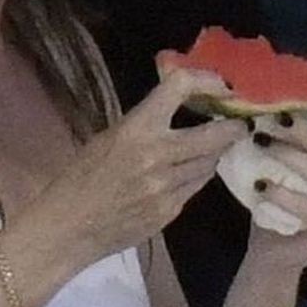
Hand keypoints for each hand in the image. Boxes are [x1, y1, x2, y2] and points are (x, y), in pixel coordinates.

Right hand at [38, 66, 248, 267]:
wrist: (68, 227)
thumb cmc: (79, 178)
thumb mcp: (109, 138)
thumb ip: (145, 123)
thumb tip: (174, 105)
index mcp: (136, 129)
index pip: (180, 88)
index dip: (206, 79)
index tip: (220, 83)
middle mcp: (158, 156)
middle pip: (215, 134)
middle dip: (232, 128)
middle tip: (239, 123)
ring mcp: (168, 187)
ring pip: (209, 164)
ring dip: (213, 154)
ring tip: (212, 148)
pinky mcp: (170, 211)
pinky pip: (195, 187)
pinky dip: (196, 176)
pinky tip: (188, 174)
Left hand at [242, 80, 306, 272]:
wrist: (273, 252)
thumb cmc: (280, 198)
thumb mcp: (287, 159)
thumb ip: (292, 130)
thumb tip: (268, 90)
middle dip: (300, 131)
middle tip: (266, 121)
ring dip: (288, 158)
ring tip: (259, 146)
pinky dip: (283, 196)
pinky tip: (261, 188)